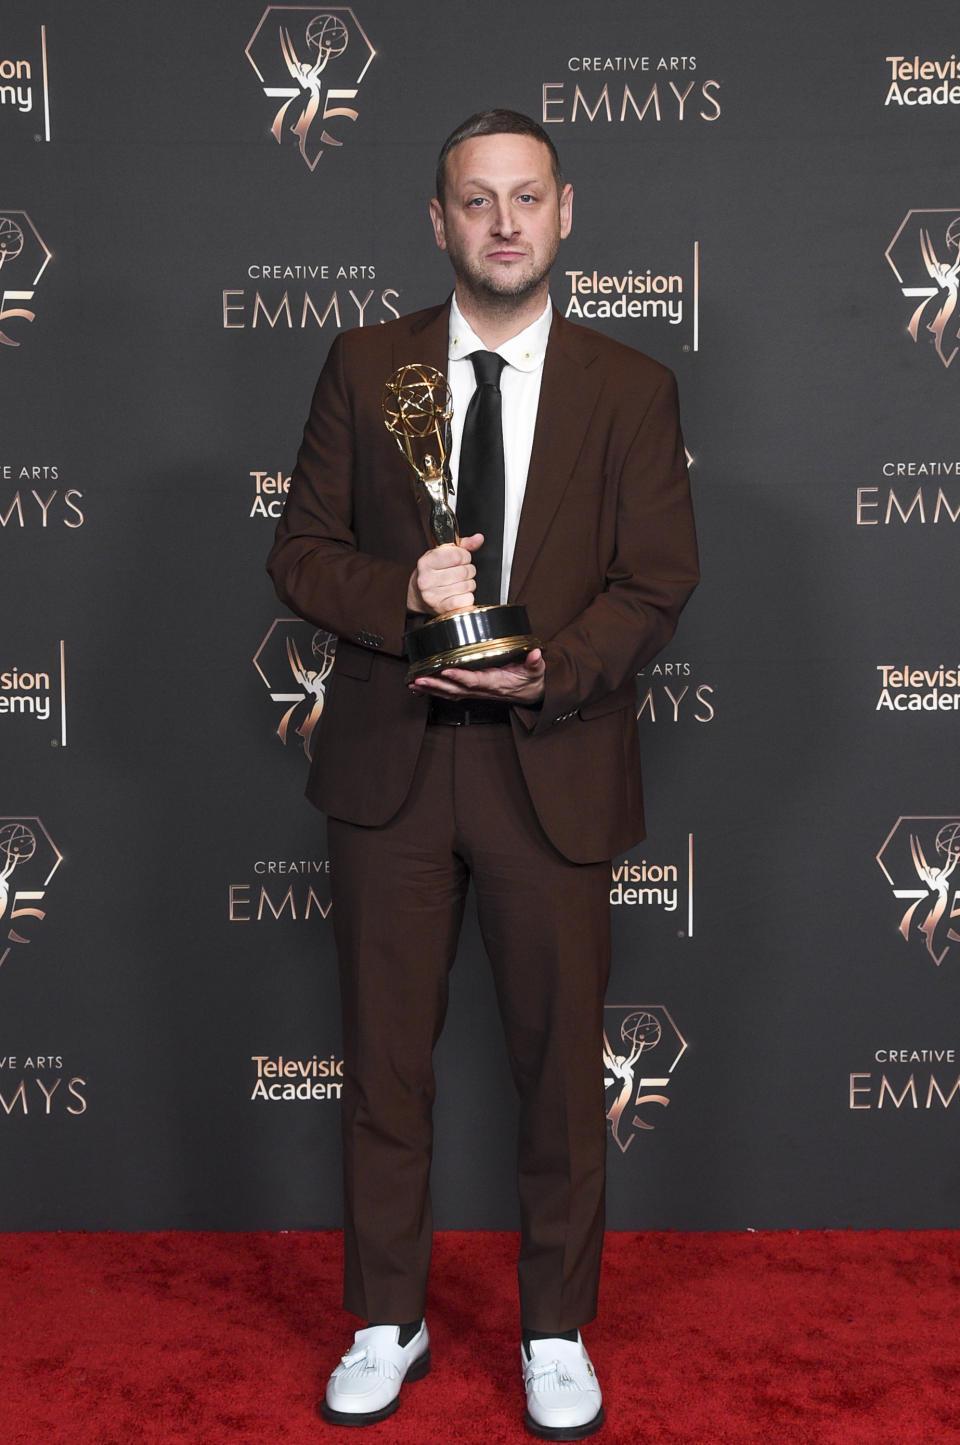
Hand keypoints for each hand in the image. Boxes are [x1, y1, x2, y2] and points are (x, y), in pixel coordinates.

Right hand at [407, 534, 483, 615]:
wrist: (417, 595)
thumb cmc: (432, 573)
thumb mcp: (443, 554)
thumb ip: (463, 545)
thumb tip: (478, 538)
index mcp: (426, 562)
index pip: (457, 555)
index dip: (465, 556)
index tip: (461, 559)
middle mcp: (426, 579)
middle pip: (465, 571)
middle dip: (468, 571)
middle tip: (460, 573)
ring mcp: (432, 596)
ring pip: (468, 586)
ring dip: (469, 584)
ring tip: (459, 583)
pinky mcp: (441, 608)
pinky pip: (466, 600)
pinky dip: (468, 597)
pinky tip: (459, 594)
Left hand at [410, 648, 545, 704]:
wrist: (530, 694)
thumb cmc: (530, 680)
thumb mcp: (536, 670)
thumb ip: (535, 662)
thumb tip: (534, 654)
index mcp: (496, 682)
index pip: (475, 680)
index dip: (461, 676)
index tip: (447, 669)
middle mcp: (482, 689)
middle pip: (456, 689)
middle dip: (436, 684)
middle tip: (419, 678)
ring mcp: (475, 692)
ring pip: (449, 692)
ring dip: (430, 688)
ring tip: (413, 682)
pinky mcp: (471, 691)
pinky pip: (449, 693)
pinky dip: (433, 691)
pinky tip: (420, 687)